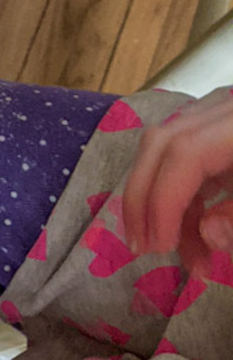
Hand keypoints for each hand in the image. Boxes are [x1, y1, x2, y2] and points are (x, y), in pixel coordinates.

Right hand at [123, 91, 232, 275]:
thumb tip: (206, 235)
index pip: (183, 154)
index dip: (163, 202)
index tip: (158, 248)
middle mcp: (221, 109)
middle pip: (160, 142)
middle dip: (142, 197)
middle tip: (138, 245)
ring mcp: (218, 112)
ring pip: (165, 146)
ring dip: (158, 199)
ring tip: (168, 250)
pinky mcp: (219, 124)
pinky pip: (184, 152)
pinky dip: (179, 191)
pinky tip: (189, 230)